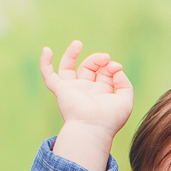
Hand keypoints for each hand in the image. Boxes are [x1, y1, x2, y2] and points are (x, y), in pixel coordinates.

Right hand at [42, 41, 133, 170]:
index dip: (111, 66)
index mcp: (101, 93)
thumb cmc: (110, 119)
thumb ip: (125, 84)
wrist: (92, 128)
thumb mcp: (125, 101)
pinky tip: (46, 50)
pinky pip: (48, 75)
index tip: (116, 67)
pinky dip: (45, 63)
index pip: (105, 73)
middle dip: (97, 60)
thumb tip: (117, 69)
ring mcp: (72, 89)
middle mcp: (86, 90)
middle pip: (89, 67)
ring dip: (72, 54)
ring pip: (67, 68)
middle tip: (105, 57)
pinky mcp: (60, 90)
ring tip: (78, 43)